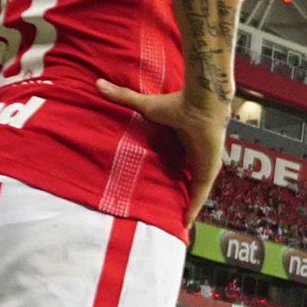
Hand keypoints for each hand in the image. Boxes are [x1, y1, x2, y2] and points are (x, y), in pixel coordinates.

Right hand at [96, 81, 227, 226]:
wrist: (201, 105)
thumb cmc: (176, 104)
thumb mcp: (145, 106)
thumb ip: (123, 97)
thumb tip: (98, 84)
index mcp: (183, 141)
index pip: (175, 160)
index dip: (167, 171)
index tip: (155, 182)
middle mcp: (194, 154)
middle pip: (185, 177)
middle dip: (177, 191)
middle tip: (163, 206)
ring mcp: (203, 164)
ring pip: (193, 189)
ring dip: (186, 202)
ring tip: (174, 219)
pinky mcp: (208, 172)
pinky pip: (200, 195)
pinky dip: (193, 207)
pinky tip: (185, 222)